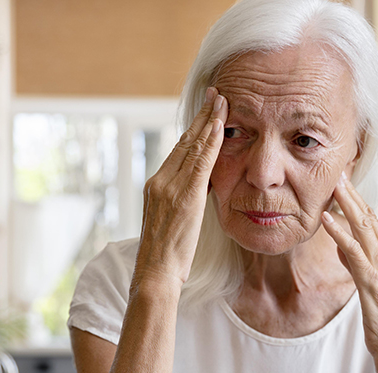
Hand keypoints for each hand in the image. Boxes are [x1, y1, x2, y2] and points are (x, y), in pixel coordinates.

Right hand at [133, 87, 226, 290]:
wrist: (155, 273)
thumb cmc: (165, 257)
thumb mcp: (172, 222)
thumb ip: (182, 201)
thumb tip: (199, 190)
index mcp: (155, 186)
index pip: (178, 151)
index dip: (194, 129)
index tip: (206, 112)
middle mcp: (159, 181)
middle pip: (184, 141)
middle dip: (202, 116)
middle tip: (216, 94)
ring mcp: (169, 187)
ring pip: (192, 147)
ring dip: (209, 121)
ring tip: (222, 101)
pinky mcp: (182, 196)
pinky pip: (200, 163)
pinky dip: (211, 142)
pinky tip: (221, 126)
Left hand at [320, 173, 377, 359]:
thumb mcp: (367, 283)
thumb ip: (355, 260)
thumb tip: (340, 243)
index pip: (372, 221)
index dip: (357, 200)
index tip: (343, 182)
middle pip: (369, 218)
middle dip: (353, 194)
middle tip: (338, 172)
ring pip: (364, 228)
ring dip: (347, 205)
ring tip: (333, 185)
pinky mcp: (372, 281)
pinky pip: (354, 251)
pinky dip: (339, 233)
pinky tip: (326, 220)